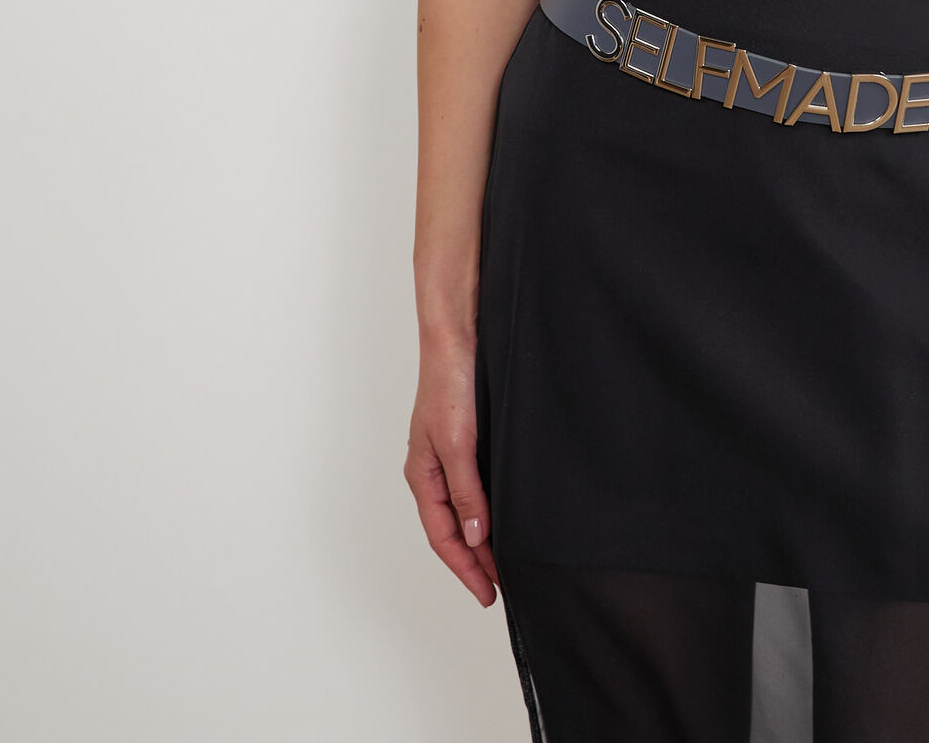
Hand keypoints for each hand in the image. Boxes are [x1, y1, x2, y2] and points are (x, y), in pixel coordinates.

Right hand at [405, 337, 500, 606]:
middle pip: (454, 528)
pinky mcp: (469, 438)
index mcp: (423, 475)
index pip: (444, 536)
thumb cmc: (449, 382)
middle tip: (503, 586)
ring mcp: (451, 454)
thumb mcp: (457, 441)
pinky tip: (505, 513)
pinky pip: (477, 486)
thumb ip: (466, 489)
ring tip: (506, 561)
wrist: (459, 334)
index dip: (466, 568)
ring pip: (466, 509)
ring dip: (483, 537)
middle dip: (475, 560)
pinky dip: (490, 508)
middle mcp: (435, 469)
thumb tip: (476, 536)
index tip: (488, 594)